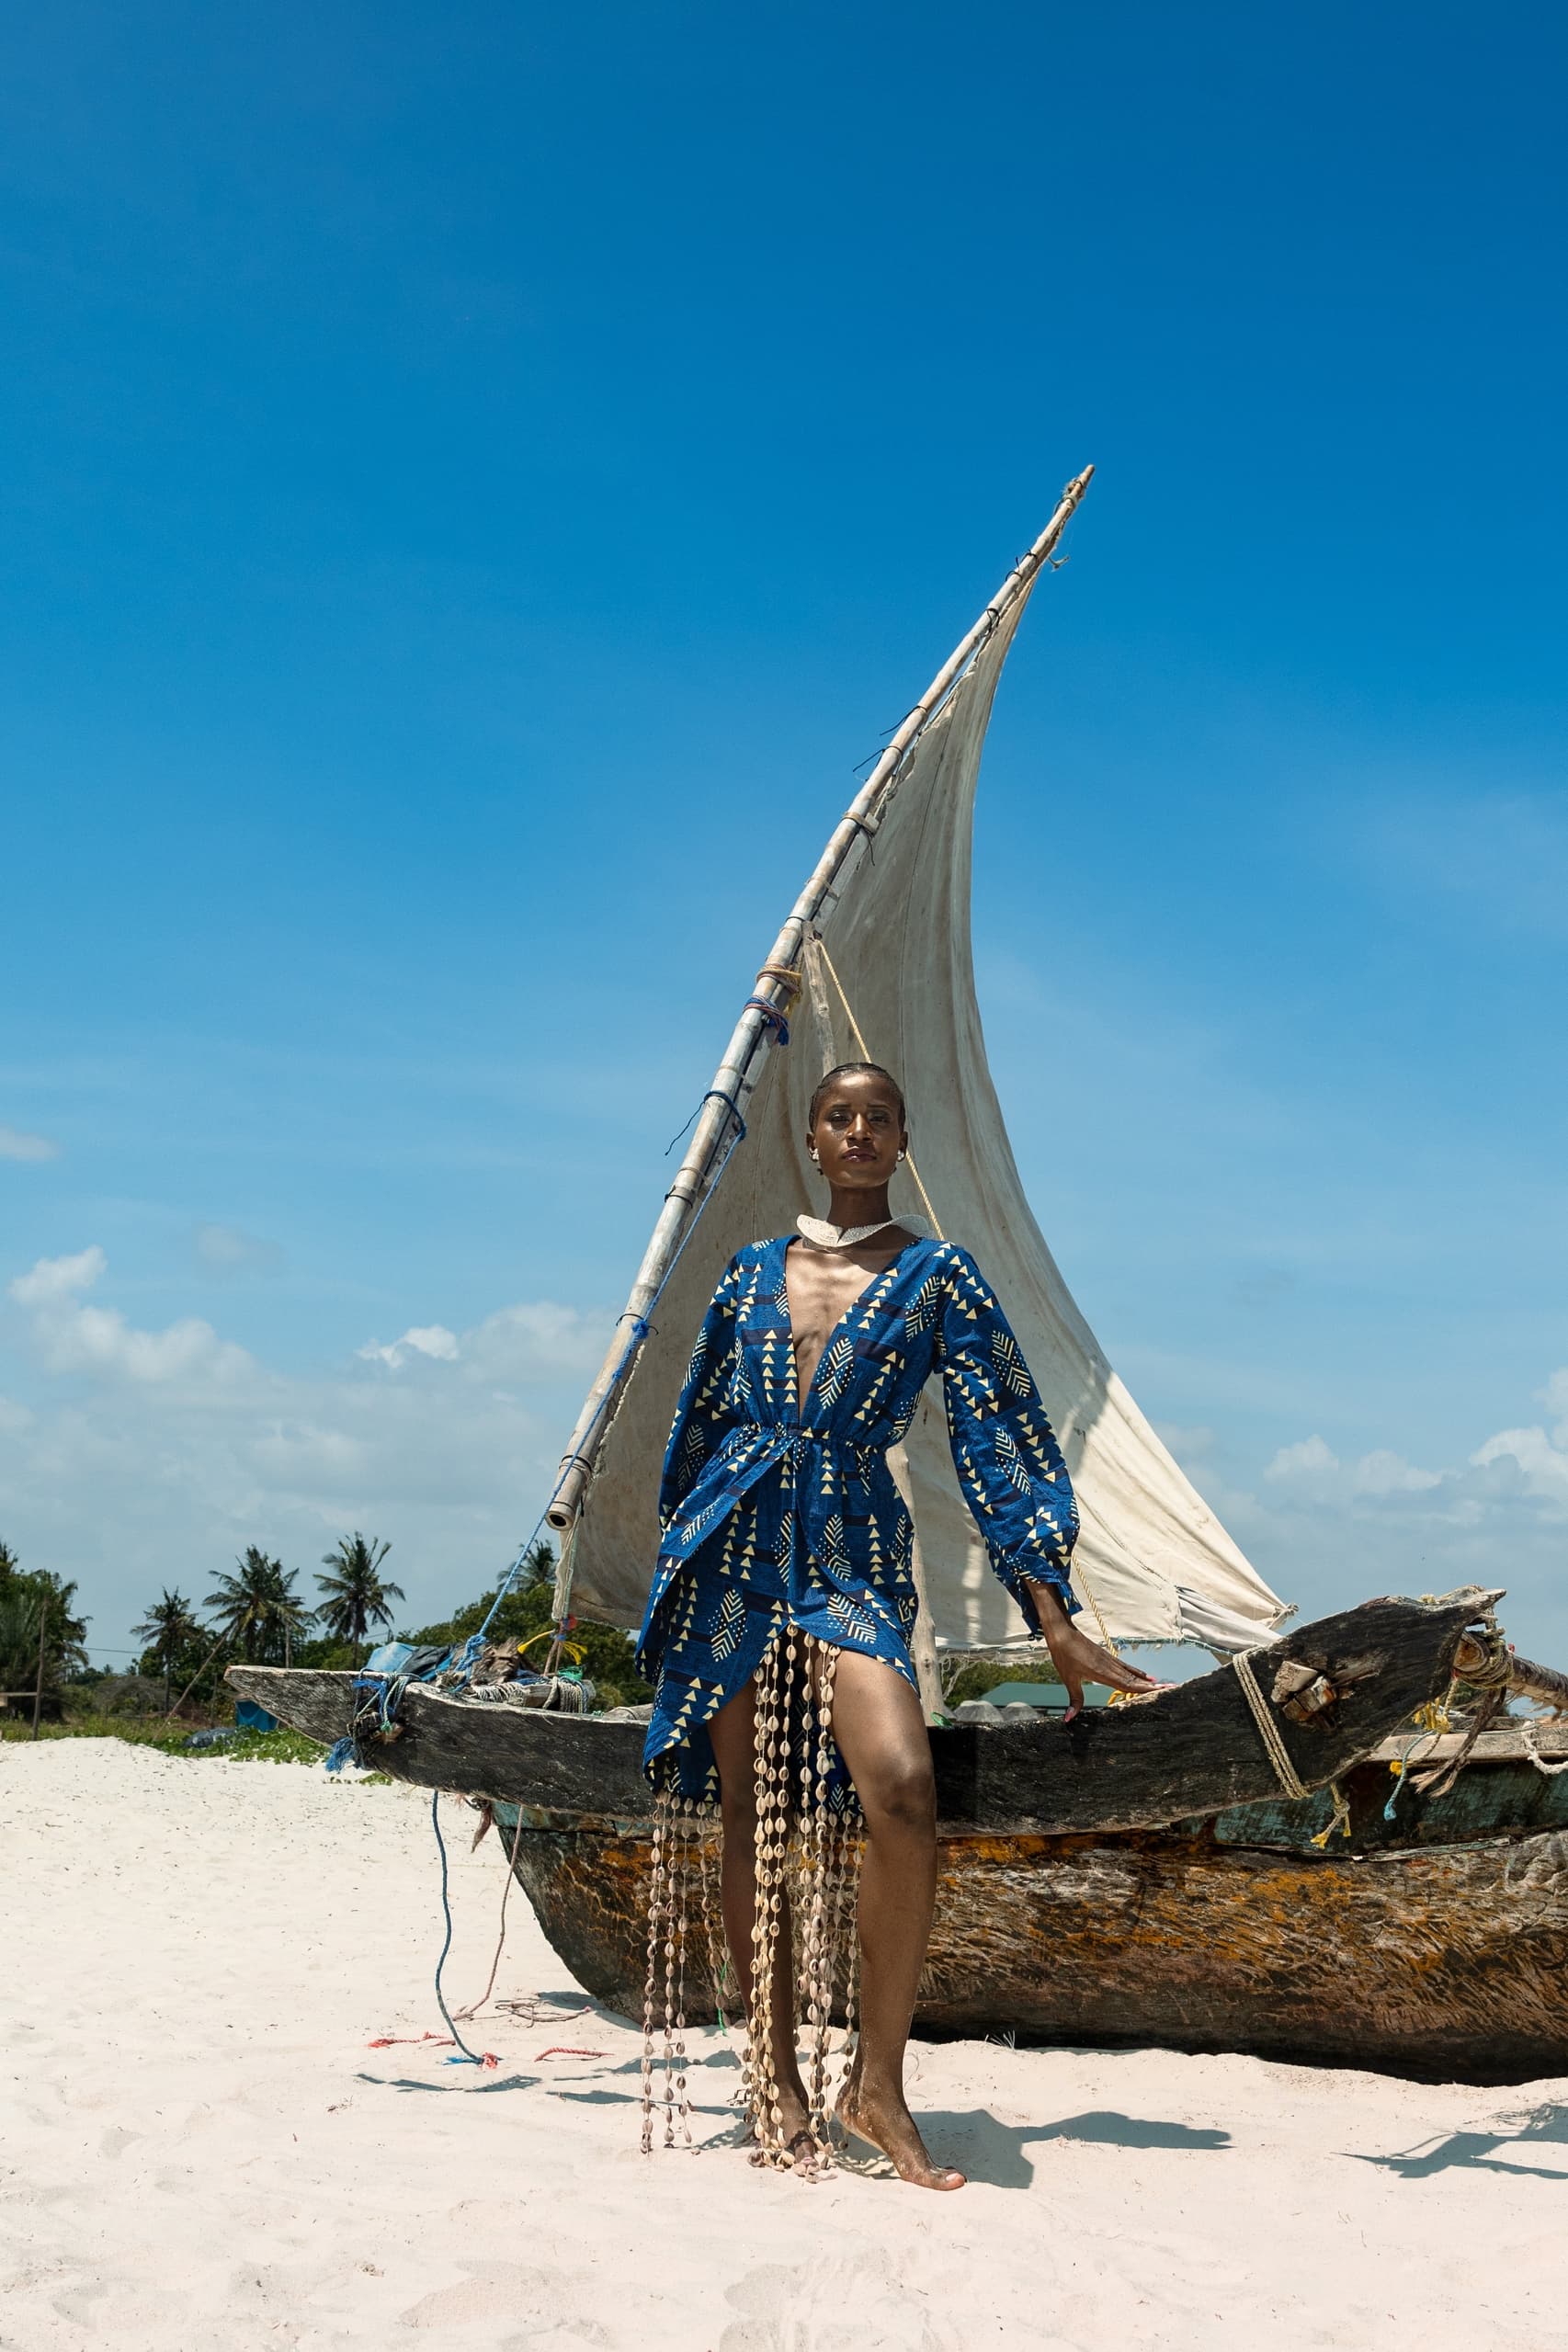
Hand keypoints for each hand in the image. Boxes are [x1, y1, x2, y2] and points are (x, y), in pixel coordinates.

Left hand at [1027, 1582, 1169, 1720]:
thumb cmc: (1064, 1655)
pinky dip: (1138, 1673)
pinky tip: (1145, 1676)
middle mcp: (1110, 1666)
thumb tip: (1069, 1719)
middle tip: (1172, 1690)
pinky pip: (1126, 1667)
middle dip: (1153, 1686)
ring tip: (1163, 1687)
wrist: (1062, 1632)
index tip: (1161, 1691)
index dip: (1145, 1689)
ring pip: (1133, 1673)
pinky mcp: (1107, 1657)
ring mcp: (1110, 1660)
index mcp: (1104, 1672)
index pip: (1128, 1684)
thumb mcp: (1068, 1679)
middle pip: (1135, 1679)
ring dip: (1148, 1680)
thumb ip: (1074, 1700)